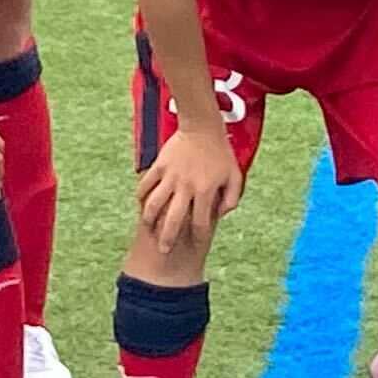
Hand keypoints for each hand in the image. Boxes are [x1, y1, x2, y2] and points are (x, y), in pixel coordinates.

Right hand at [134, 118, 245, 244]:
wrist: (202, 127)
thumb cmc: (220, 152)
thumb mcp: (235, 175)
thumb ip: (231, 198)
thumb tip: (221, 215)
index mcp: (205, 191)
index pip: (201, 222)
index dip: (199, 236)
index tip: (196, 243)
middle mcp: (186, 186)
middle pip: (173, 220)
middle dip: (168, 238)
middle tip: (164, 250)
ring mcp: (170, 176)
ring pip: (154, 204)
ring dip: (150, 220)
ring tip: (148, 228)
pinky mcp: (159, 166)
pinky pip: (146, 185)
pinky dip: (141, 196)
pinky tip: (142, 204)